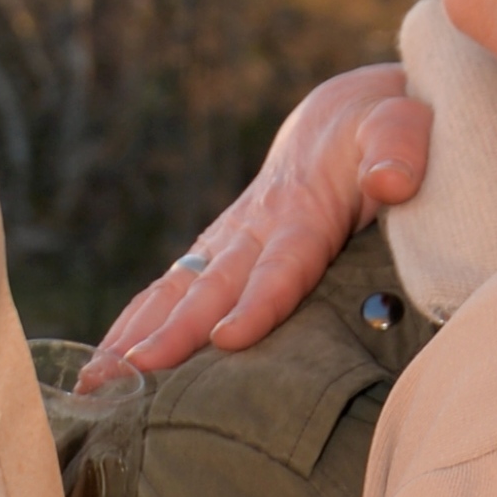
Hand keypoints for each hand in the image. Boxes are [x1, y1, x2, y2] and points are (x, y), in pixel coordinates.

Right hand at [83, 65, 431, 384]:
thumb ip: (401, 149)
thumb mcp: (403, 124)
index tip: (229, 339)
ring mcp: (229, 240)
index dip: (258, 301)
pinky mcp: (217, 252)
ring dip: (133, 334)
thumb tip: (391, 180)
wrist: (339, 115)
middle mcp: (254, 227)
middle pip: (210, 287)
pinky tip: (102, 364)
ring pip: (175, 291)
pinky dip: (133, 325)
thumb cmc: (380, 126)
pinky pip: (169, 291)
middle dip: (170, 334)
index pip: (282, 263)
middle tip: (133, 375)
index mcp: (303, 210)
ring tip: (93, 381)